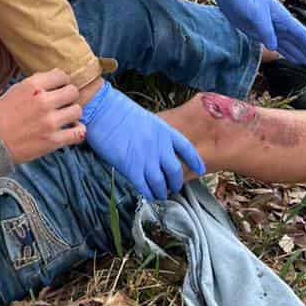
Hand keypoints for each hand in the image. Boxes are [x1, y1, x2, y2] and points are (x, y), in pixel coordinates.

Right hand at [0, 70, 83, 164]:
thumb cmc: (0, 115)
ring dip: (72, 114)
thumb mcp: (15, 90)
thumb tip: (58, 76)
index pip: (62, 75)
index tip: (59, 89)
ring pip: (77, 111)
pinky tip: (71, 131)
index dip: (62, 82)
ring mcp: (49, 121)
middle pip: (73, 92)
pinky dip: (77, 131)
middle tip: (63, 103)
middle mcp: (43, 101)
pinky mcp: (52, 141)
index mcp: (32, 85)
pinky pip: (78, 133)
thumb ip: (37, 83)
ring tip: (65, 118)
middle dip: (69, 97)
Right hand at [80, 82, 204, 199]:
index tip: (201, 169)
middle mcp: (159, 146)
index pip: (186, 148)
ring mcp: (146, 158)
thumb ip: (155, 136)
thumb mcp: (146, 119)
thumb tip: (156, 151)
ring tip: (160, 195)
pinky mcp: (131, 167)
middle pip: (175, 171)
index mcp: (164, 131)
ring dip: (162, 192)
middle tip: (173, 188)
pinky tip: (148, 194)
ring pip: (161, 183)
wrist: (104, 111)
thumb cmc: (119, 111)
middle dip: (175, 183)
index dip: (195, 161)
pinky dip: (148, 193)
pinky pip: (144, 186)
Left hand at [209, 0, 305, 70]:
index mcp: (282, 18)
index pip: (303, 36)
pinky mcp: (261, 32)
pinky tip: (294, 59)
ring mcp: (271, 29)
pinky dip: (288, 53)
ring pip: (291, 45)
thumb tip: (274, 47)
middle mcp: (280, 24)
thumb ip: (265, 30)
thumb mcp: (255, 12)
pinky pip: (279, 45)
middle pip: (301, 43)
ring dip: (303, 56)